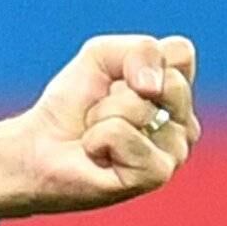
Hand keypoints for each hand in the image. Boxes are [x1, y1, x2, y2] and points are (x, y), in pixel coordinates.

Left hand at [0, 35, 201, 221]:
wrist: (41, 145)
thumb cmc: (74, 103)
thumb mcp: (101, 56)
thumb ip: (139, 51)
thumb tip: (152, 87)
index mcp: (177, 93)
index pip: (180, 52)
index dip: (139, 56)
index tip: (116, 76)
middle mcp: (185, 124)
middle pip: (167, 80)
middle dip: (118, 87)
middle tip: (103, 108)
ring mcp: (175, 152)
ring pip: (138, 107)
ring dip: (102, 114)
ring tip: (98, 132)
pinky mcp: (156, 174)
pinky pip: (121, 133)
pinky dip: (97, 137)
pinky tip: (98, 152)